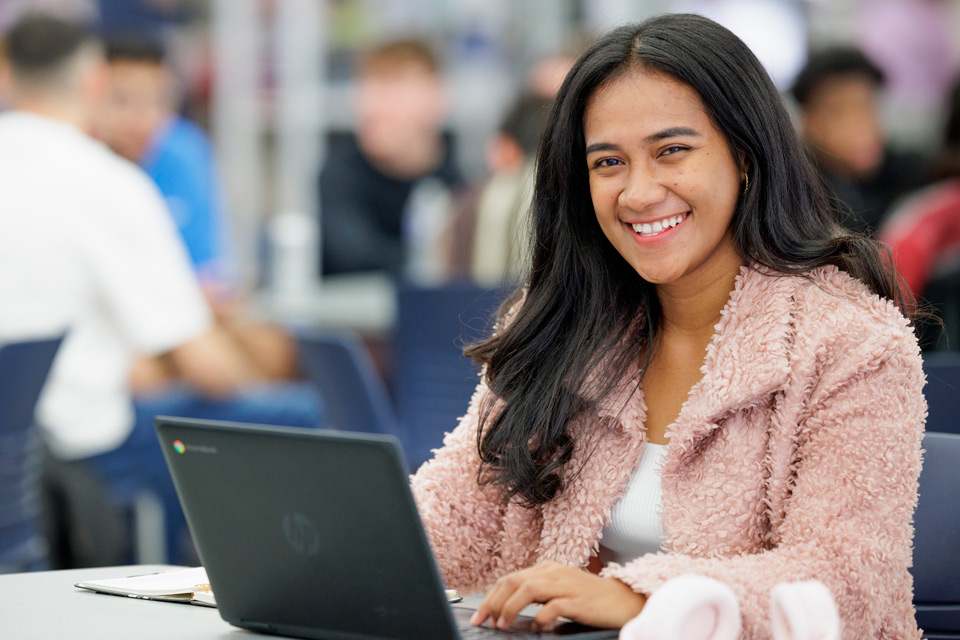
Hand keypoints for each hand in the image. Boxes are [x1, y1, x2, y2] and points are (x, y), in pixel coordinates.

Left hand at [469, 560, 645, 629]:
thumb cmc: (588, 598)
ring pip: (528, 589)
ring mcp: (566, 585)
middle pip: (513, 581)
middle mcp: (553, 573)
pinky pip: (553, 607)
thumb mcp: (559, 590)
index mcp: (546, 569)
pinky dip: (540, 618)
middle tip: (483, 620)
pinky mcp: (578, 601)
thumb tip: (506, 609)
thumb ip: (537, 594)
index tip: (480, 615)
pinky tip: (536, 628)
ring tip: (503, 624)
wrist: (623, 599)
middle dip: (493, 602)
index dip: (491, 597)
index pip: (510, 578)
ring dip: (510, 608)